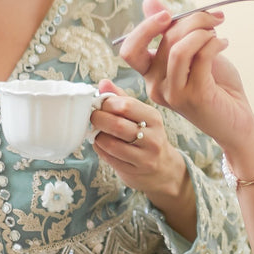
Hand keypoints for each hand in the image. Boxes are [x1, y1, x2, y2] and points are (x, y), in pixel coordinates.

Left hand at [91, 80, 186, 199]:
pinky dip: (99, 149)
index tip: (98, 104)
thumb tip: (103, 83)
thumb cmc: (147, 137)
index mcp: (154, 118)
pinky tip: (100, 144)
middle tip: (92, 117)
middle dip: (98, 119)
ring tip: (96, 131)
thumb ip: (122, 98)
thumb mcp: (141, 115)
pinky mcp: (134, 171)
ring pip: (111, 143)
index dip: (107, 103)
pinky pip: (109, 158)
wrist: (162, 169)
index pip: (127, 106)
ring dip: (97, 136)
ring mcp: (144, 156)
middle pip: (117, 125)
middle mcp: (152, 137)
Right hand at [116, 0, 253, 156]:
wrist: (238, 121)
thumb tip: (150, 1)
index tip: (169, 15)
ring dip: (203, 31)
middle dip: (192, 20)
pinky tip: (224, 43)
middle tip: (214, 18)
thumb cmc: (217, 87)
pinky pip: (200, 56)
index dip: (145, 27)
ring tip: (218, 34)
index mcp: (151, 75)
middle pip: (164, 39)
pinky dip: (214, 42)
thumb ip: (172, 30)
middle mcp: (156, 86)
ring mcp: (173, 93)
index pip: (130, 50)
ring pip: (179, 48)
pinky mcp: (194, 96)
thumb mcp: (193, 52)